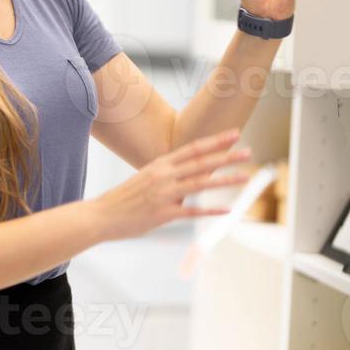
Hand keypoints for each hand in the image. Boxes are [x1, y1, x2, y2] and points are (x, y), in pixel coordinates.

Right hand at [89, 128, 251, 241]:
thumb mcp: (146, 179)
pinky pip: (192, 210)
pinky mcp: (163, 213)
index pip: (192, 148)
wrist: (102, 215)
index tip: (234, 134)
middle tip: (248, 151)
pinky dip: (211, 210)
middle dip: (226, 156)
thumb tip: (187, 181)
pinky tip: (228, 209)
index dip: (215, 141)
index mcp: (160, 164)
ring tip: (244, 176)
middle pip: (200, 162)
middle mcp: (163, 175)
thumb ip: (168, 177)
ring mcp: (164, 193)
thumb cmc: (125, 198)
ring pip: (200, 183)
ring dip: (224, 179)